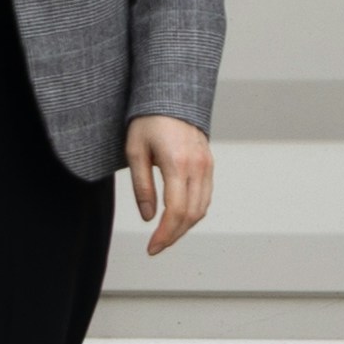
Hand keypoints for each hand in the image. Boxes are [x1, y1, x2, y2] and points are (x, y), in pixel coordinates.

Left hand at [126, 115, 214, 257]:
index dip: (165, 234)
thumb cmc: (148, 120)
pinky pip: (205, 196)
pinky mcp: (209, 163)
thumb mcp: (135, 152)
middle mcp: (197, 166)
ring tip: (165, 235)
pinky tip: (177, 218)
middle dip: (174, 235)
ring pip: (202, 208)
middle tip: (156, 247)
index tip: (152, 247)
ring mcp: (207, 165)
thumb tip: (149, 217)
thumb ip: (142, 187)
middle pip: (192, 214)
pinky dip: (193, 212)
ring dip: (185, 227)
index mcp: (178, 163)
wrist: (171, 96)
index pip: (176, 211)